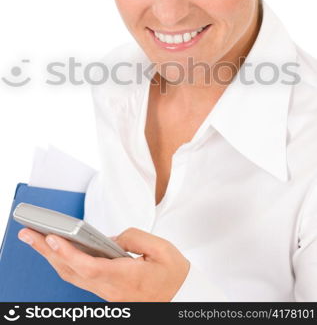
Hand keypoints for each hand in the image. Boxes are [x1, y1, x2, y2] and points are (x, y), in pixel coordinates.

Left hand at [17, 227, 189, 301]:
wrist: (183, 299)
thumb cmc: (174, 276)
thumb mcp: (161, 249)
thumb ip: (133, 237)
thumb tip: (109, 238)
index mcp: (126, 278)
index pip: (90, 266)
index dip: (68, 252)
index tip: (52, 238)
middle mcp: (112, 290)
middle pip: (72, 271)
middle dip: (47, 251)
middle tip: (29, 234)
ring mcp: (108, 294)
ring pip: (73, 276)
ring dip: (52, 257)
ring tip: (37, 240)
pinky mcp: (107, 293)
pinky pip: (80, 279)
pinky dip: (65, 264)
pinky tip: (57, 252)